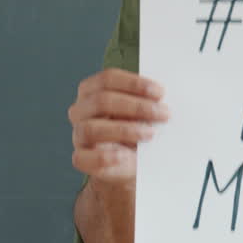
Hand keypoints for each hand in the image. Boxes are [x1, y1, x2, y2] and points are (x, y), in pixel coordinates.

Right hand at [68, 68, 169, 183]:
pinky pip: (82, 158)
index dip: (134, 84)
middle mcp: (81, 110)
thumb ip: (149, 100)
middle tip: (163, 113)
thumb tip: (163, 95)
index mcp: (92, 90)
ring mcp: (78, 135)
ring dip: (125, 130)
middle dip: (137, 106)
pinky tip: (123, 156)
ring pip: (91, 128)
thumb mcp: (143, 112)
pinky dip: (103, 157)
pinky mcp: (81, 159)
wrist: (131, 163)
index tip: (160, 92)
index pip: (107, 79)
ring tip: (150, 134)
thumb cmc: (137, 129)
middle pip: (102, 101)